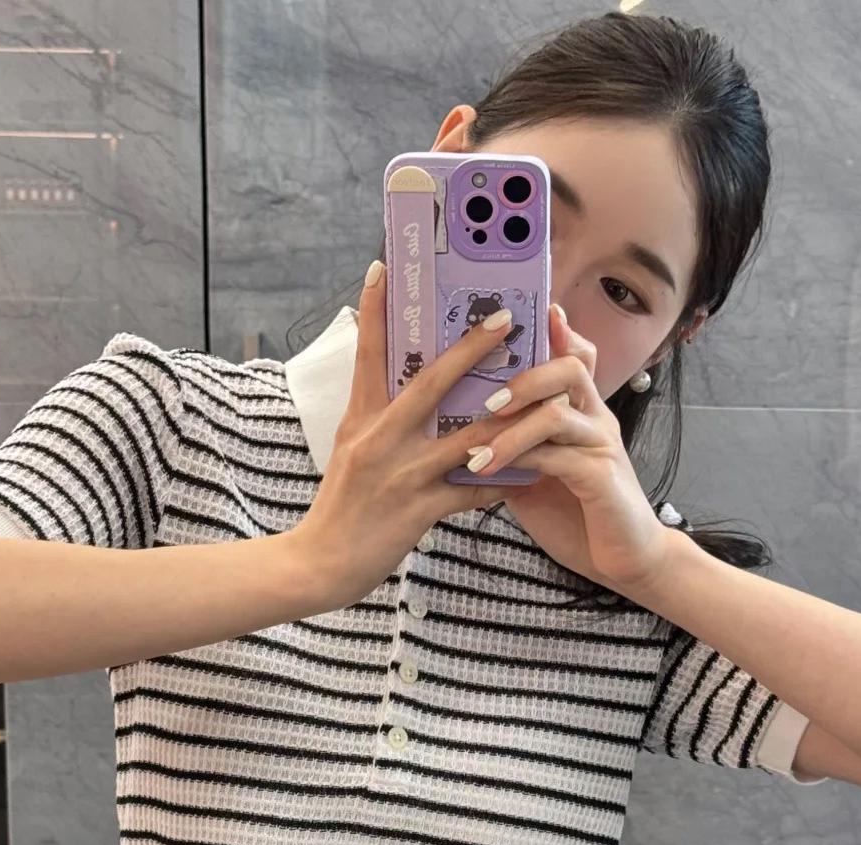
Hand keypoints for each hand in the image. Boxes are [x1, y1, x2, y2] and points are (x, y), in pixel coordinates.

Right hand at [291, 260, 526, 608]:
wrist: (319, 564)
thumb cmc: (338, 507)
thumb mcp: (347, 448)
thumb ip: (371, 413)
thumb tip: (388, 375)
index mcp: (361, 419)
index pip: (368, 354)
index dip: (377, 310)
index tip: (385, 265)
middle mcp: (380, 439)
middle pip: (430, 383)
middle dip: (470, 349)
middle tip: (504, 318)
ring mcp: (400, 474)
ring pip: (464, 438)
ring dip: (506, 416)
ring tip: (541, 394)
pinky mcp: (417, 510)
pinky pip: (470, 491)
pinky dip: (501, 482)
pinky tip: (531, 472)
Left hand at [465, 304, 672, 592]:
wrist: (622, 558)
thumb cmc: (577, 512)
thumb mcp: (535, 471)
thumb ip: (511, 442)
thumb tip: (461, 426)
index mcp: (581, 410)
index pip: (573, 354)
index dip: (552, 331)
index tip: (512, 317)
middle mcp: (596, 418)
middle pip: (570, 367)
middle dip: (524, 377)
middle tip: (485, 400)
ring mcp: (601, 446)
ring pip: (558, 412)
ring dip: (511, 428)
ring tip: (476, 449)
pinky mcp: (601, 479)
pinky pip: (559, 458)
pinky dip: (519, 462)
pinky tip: (488, 473)